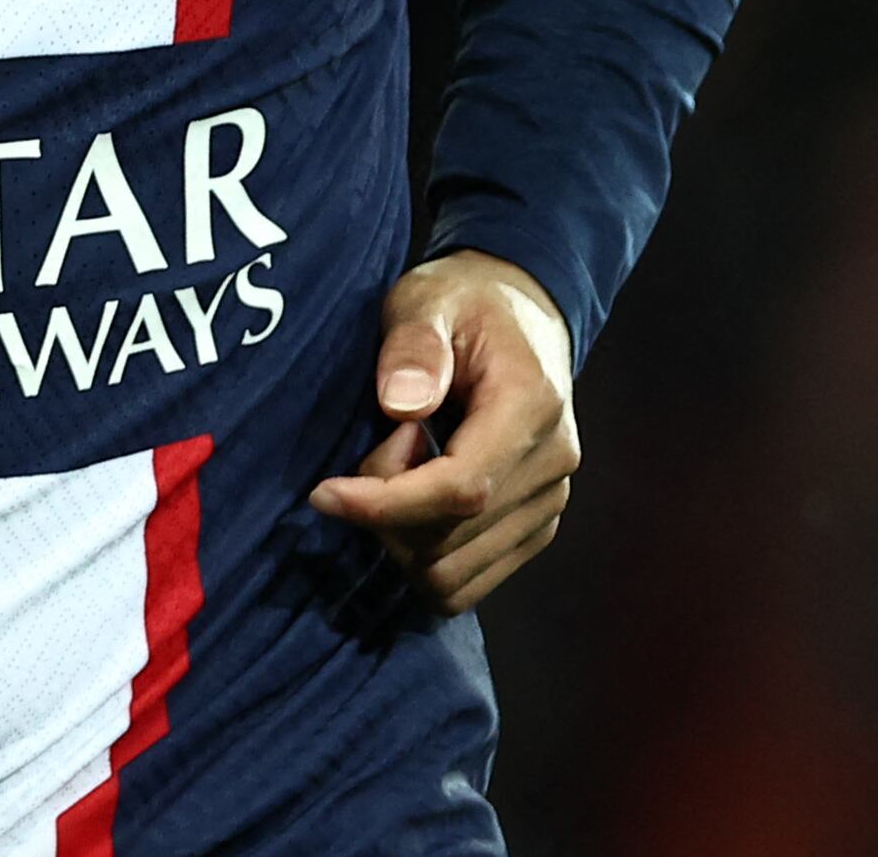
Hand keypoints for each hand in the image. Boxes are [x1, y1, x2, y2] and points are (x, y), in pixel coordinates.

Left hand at [307, 250, 578, 614]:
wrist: (521, 313)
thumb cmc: (464, 301)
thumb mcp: (427, 298)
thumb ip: (413, 345)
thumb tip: (401, 407)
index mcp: (532, 406)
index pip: (462, 488)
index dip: (386, 504)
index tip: (324, 492)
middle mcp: (554, 465)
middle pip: (452, 542)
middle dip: (386, 514)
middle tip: (373, 446)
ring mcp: (550, 503)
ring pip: (455, 575)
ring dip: (401, 538)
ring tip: (397, 465)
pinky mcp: (535, 526)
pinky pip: (468, 579)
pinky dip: (422, 553)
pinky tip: (413, 494)